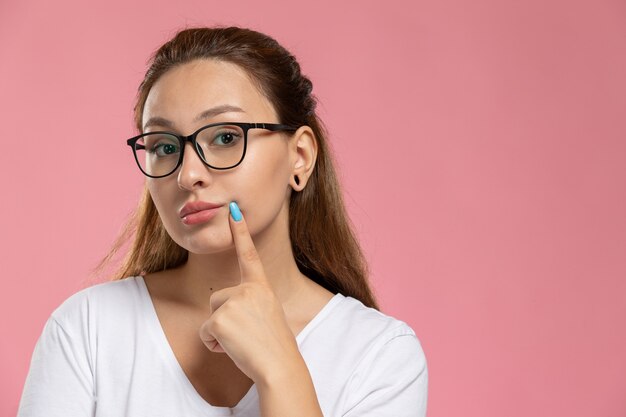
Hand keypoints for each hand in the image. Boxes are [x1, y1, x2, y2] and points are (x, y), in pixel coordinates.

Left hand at [198, 202, 300, 382]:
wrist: (279, 366)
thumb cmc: (275, 347)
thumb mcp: (267, 316)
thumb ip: (250, 305)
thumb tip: (228, 314)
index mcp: (262, 287)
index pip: (249, 254)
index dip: (240, 231)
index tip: (233, 209)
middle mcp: (248, 289)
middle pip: (217, 298)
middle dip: (223, 318)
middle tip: (246, 335)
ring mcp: (234, 302)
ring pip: (211, 314)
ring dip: (219, 332)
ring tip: (242, 342)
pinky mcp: (220, 318)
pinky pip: (206, 332)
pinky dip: (214, 344)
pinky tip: (233, 349)